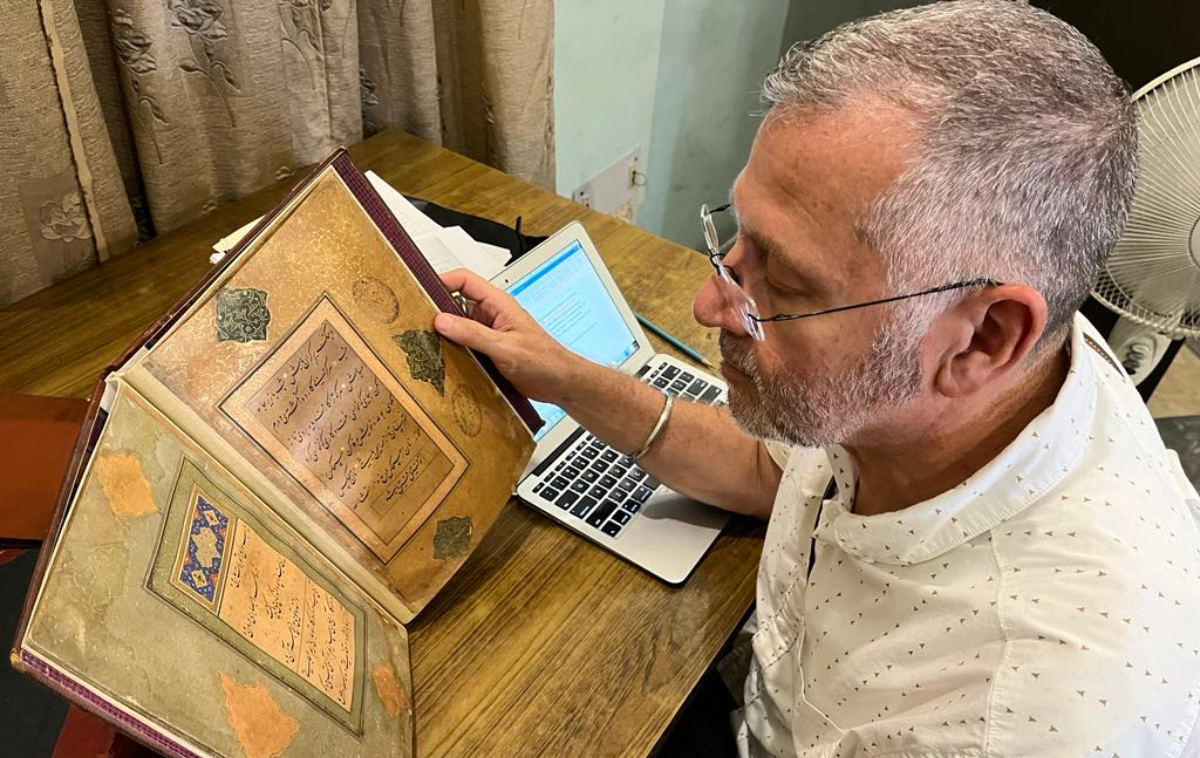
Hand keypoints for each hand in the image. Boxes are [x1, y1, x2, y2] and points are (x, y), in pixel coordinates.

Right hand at [433, 268, 583, 403]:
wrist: (561, 383)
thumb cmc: (546, 360)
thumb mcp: (506, 347)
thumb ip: (473, 334)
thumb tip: (443, 321)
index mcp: (498, 303)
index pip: (464, 280)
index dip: (442, 280)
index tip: (422, 290)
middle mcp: (491, 315)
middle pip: (455, 302)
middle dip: (437, 310)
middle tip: (418, 320)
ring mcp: (488, 332)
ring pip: (457, 325)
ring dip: (444, 333)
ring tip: (426, 340)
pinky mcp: (487, 350)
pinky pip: (463, 345)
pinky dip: (452, 350)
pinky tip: (443, 358)